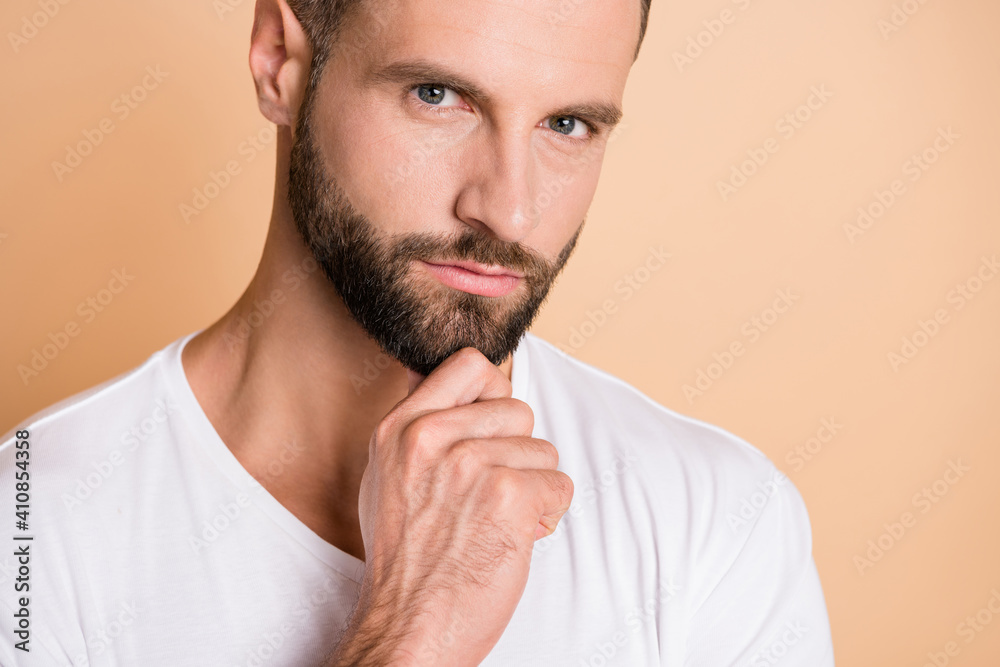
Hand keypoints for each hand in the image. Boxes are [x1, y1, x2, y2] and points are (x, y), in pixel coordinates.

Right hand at [327, 347, 572, 665]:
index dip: (493, 394)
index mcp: (400, 427)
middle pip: (517, 409)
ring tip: (496, 522)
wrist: (408, 627)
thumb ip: (421, 427)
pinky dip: (547, 515)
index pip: (470, 365)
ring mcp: (469, 463)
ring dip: (532, 488)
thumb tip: (457, 386)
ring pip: (543, 450)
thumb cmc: (406, 560)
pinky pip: (559, 485)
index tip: (491, 429)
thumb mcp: (389, 477)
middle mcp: (430, 436)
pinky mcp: (507, 494)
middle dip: (516, 453)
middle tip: (489, 495)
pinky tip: (515, 537)